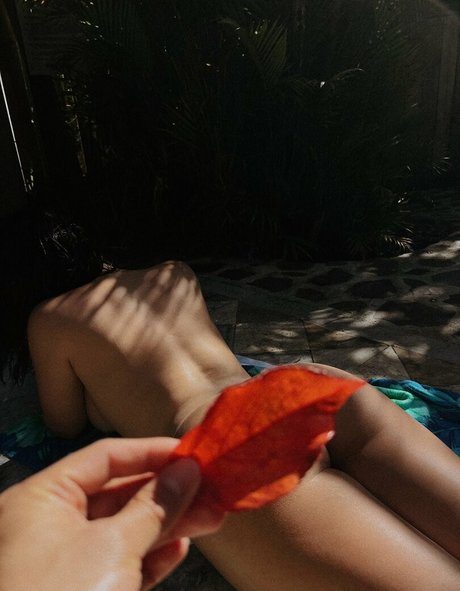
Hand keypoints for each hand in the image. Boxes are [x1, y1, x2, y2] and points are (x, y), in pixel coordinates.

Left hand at [0, 437, 224, 590]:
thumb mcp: (114, 549)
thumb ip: (154, 506)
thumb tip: (188, 469)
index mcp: (41, 499)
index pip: (104, 458)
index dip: (151, 452)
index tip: (193, 454)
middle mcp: (48, 524)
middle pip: (117, 494)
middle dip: (167, 493)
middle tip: (212, 489)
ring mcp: (62, 561)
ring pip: (122, 530)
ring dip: (166, 525)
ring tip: (210, 517)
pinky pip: (117, 564)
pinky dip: (148, 557)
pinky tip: (179, 550)